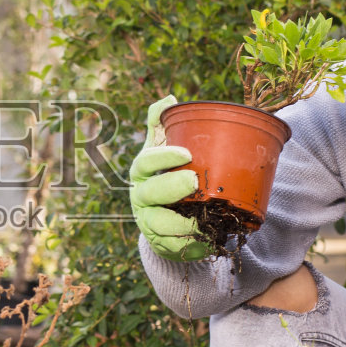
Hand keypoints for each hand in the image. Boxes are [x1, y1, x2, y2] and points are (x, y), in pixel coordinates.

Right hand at [130, 95, 209, 259]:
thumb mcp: (161, 149)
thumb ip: (162, 124)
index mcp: (142, 172)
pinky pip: (173, 247)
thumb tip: (169, 99)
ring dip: (180, 223)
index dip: (163, 157)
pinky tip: (205, 242)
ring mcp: (148, 222)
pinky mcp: (161, 244)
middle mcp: (140, 197)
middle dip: (171, 188)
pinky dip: (189, 246)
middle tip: (194, 182)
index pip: (147, 162)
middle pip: (150, 194)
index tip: (187, 154)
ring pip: (159, 225)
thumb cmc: (165, 174)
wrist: (164, 215)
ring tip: (201, 221)